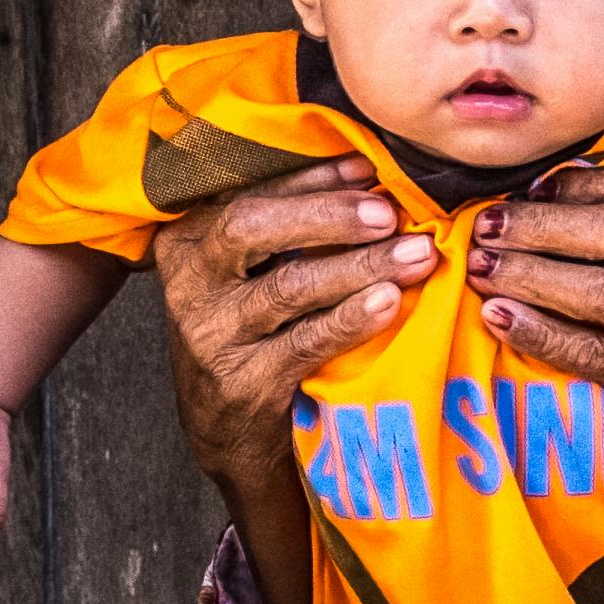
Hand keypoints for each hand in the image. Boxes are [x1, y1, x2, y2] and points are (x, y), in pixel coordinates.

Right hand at [144, 157, 440, 502]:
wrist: (228, 434)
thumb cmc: (252, 334)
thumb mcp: (248, 274)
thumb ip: (288, 227)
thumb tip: (370, 176)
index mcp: (188, 240)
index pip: (251, 194)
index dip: (314, 178)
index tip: (371, 169)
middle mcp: (189, 282)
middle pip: (252, 228)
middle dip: (328, 215)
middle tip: (389, 214)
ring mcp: (212, 335)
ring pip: (288, 286)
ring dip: (358, 266)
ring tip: (415, 255)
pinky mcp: (242, 382)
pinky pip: (305, 342)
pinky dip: (351, 319)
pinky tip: (389, 302)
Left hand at [457, 165, 603, 488]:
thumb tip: (577, 182)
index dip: (590, 182)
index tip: (540, 186)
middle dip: (544, 224)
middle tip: (490, 224)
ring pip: (602, 292)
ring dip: (531, 274)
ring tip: (482, 267)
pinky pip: (593, 354)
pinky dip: (541, 334)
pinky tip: (498, 318)